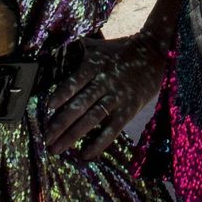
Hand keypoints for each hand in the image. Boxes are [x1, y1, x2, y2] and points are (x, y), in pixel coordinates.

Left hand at [42, 33, 169, 156]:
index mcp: (98, 63)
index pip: (78, 79)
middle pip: (82, 103)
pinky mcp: (129, 109)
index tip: (48, 107)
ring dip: (73, 135)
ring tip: (56, 149)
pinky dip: (99, 143)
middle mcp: (107, 80)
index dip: (64, 92)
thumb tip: (55, 52)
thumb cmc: (122, 50)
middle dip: (62, 122)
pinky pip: (113, 129)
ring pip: (93, 118)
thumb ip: (80, 50)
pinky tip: (85, 155)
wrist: (156, 53)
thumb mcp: (101, 46)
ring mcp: (118, 96)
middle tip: (45, 139)